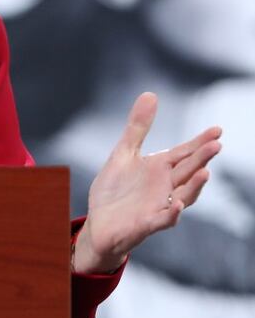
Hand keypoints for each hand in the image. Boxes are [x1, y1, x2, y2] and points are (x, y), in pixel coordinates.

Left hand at [73, 92, 221, 273]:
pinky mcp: (147, 223)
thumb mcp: (123, 153)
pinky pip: (163, 220)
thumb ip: (138, 127)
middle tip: (216, 144)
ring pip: (184, 196)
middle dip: (202, 159)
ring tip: (205, 171)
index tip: (217, 130)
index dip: (200, 142)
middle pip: (188, 171)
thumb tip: (151, 94)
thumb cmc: (115, 190)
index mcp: (160, 168)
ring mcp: (159, 206)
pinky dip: (172, 214)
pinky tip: (178, 205)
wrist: (99, 222)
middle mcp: (165, 187)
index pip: (184, 153)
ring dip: (194, 185)